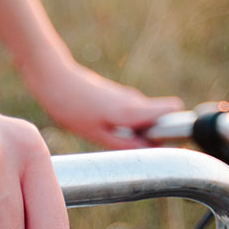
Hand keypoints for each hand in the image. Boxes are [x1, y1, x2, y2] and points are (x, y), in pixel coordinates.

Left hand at [24, 59, 183, 149]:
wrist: (54, 78)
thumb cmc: (71, 106)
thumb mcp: (96, 134)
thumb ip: (124, 143)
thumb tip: (149, 151)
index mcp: (132, 109)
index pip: (174, 108)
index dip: (175, 126)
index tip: (164, 144)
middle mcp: (134, 99)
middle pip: (161, 117)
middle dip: (154, 134)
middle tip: (132, 148)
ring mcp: (126, 95)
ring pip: (144, 117)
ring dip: (136, 131)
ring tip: (112, 138)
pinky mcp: (117, 96)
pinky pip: (131, 114)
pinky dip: (125, 124)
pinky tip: (103, 128)